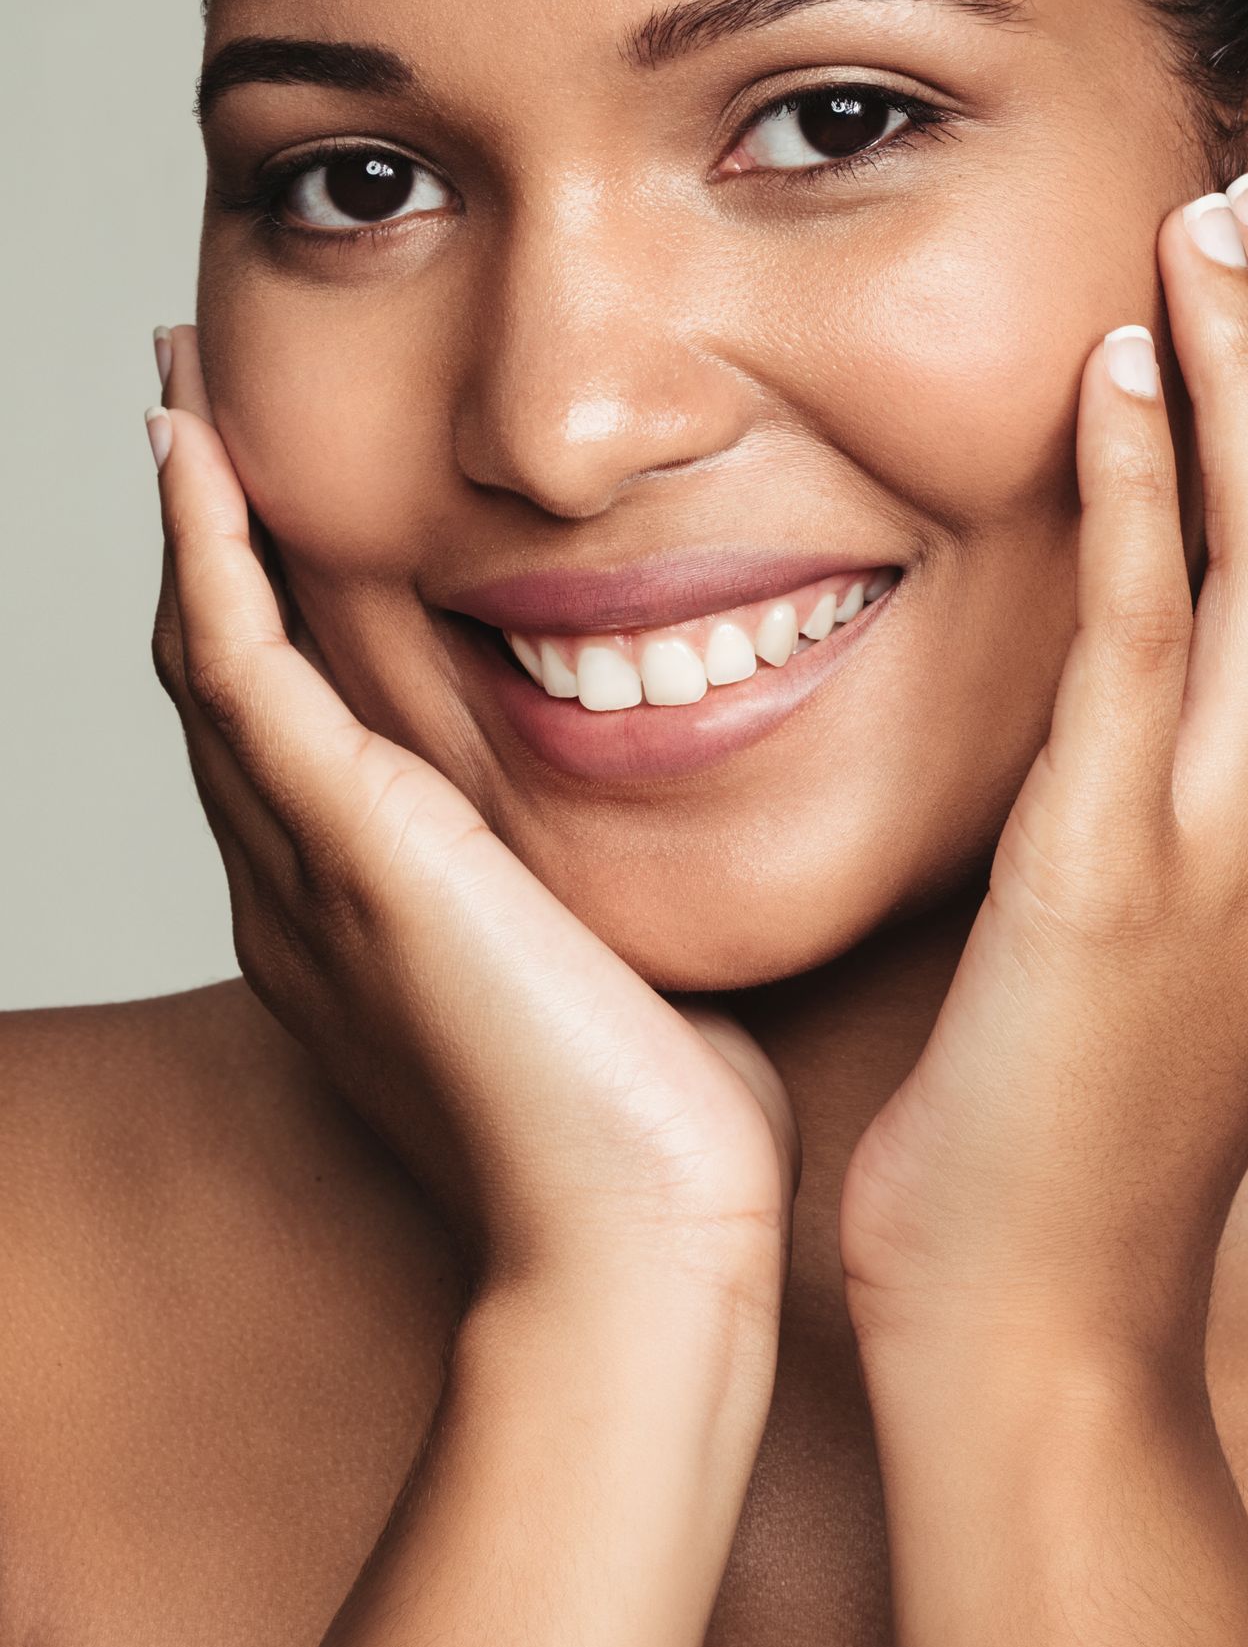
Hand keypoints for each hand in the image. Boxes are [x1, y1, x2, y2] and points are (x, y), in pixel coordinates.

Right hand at [148, 324, 795, 1318]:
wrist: (640, 1246)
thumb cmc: (659, 1148)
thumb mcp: (621, 991)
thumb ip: (609, 916)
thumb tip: (669, 869)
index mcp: (366, 932)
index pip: (296, 748)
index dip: (273, 628)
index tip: (279, 521)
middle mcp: (307, 898)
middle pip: (226, 693)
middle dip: (205, 553)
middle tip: (191, 420)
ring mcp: (314, 873)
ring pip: (212, 664)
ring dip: (191, 524)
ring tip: (178, 400)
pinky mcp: (354, 850)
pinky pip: (243, 670)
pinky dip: (207, 554)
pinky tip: (192, 454)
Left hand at [838, 176, 1247, 1373]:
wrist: (1045, 1327)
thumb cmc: (1075, 1144)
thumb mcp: (1166, 944)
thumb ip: (1175, 798)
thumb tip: (1115, 673)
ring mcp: (1241, 845)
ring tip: (1197, 232)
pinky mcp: (1118, 871)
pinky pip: (1155, 637)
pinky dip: (1149, 488)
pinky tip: (1116, 375)